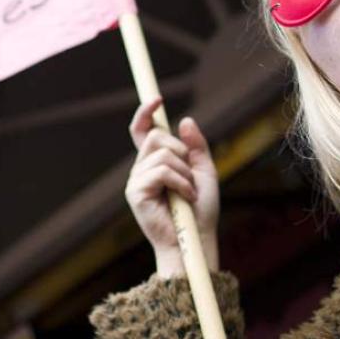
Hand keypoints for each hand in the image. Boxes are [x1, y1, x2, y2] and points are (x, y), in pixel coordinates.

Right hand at [124, 97, 219, 278]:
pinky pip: (161, 171)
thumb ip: (195, 146)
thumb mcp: (203, 172)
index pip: (143, 131)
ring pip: (162, 153)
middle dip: (181, 152)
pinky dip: (180, 183)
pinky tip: (185, 199)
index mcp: (155, 163)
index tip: (156, 99)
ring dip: (184, 172)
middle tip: (190, 177)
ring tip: (188, 193)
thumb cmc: (200, 211)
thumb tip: (184, 120)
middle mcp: (141, 169)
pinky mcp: (136, 193)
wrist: (196, 239)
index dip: (145, 113)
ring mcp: (136, 181)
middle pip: (156, 136)